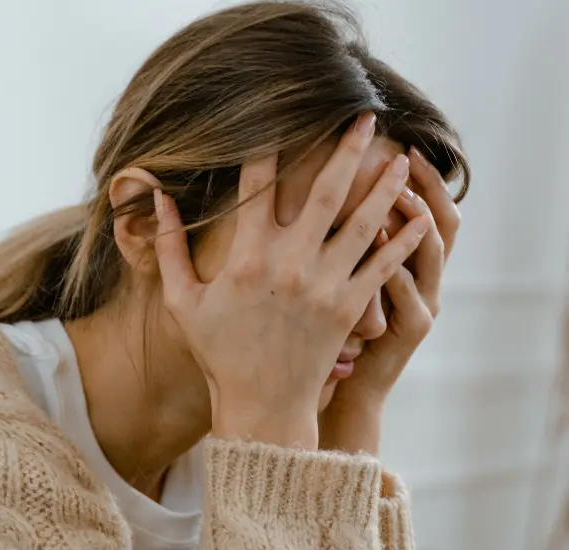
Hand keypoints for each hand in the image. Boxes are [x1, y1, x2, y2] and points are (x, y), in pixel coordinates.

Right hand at [153, 116, 430, 449]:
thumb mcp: (182, 302)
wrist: (262, 405)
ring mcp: (324, 285)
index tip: (281, 115)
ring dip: (384, 185)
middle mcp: (290, 263)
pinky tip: (420, 218)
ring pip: (363, 222)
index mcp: (247, 256)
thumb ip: (169, 249)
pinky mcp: (349, 308)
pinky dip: (404, 240)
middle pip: (326, 190)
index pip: (259, 184)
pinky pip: (383, 266)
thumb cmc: (220, 354)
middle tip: (366, 116)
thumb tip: (158, 198)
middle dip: (347, 148)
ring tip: (403, 158)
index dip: (269, 144)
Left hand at [320, 146, 460, 453]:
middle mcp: (422, 279)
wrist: (344, 389)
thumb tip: (328, 200)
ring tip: (395, 191)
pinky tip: (383, 243)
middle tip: (403, 154)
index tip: (395, 144)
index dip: (419, 178)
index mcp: (406, 264)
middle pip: (441, 220)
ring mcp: (422, 303)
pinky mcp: (412, 328)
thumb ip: (345, 248)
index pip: (423, 208)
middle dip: (424, 185)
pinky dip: (398, 268)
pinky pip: (409, 293)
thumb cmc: (335, 338)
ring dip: (414, 219)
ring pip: (431, 252)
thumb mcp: (348, 288)